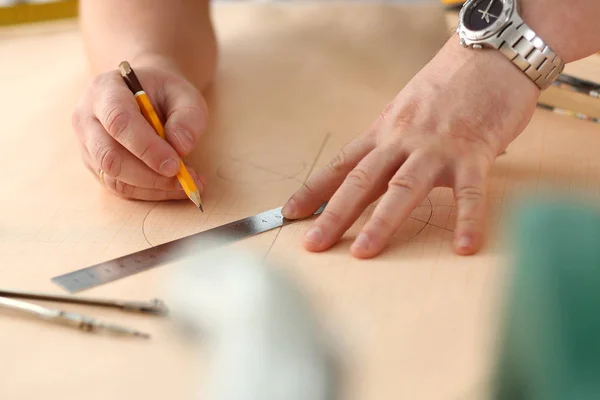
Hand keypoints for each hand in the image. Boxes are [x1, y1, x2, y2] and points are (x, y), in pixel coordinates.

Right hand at [72, 60, 207, 200]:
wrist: (147, 95)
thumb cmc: (165, 93)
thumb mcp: (185, 94)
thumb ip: (188, 117)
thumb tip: (181, 148)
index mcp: (105, 89)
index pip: (118, 121)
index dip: (146, 147)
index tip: (175, 164)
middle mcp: (87, 118)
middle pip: (109, 156)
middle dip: (150, 175)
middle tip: (185, 179)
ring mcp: (88, 146)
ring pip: (113, 177)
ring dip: (154, 187)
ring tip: (188, 184)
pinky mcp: (97, 167)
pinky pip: (120, 187)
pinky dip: (151, 192)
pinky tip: (174, 186)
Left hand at [282, 39, 539, 257]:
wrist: (491, 54)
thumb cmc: (449, 85)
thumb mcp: (407, 109)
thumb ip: (392, 141)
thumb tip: (379, 169)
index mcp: (384, 131)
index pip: (342, 164)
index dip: (314, 189)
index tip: (289, 212)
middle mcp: (403, 140)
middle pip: (362, 180)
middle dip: (334, 214)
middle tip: (314, 244)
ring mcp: (437, 147)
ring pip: (403, 188)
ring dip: (381, 222)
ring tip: (363, 253)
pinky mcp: (474, 152)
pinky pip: (470, 191)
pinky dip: (468, 219)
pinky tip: (464, 247)